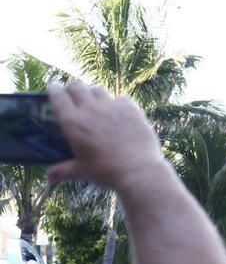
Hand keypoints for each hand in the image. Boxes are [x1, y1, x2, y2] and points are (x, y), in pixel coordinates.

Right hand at [46, 81, 165, 188]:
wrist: (138, 171)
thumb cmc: (106, 172)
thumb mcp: (82, 171)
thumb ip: (64, 170)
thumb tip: (49, 177)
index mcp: (72, 122)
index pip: (57, 95)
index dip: (54, 89)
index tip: (54, 88)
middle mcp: (90, 109)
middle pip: (77, 86)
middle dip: (74, 88)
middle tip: (76, 96)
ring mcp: (111, 107)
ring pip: (98, 90)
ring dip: (94, 94)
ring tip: (97, 104)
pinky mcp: (131, 109)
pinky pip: (121, 98)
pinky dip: (118, 103)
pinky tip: (120, 113)